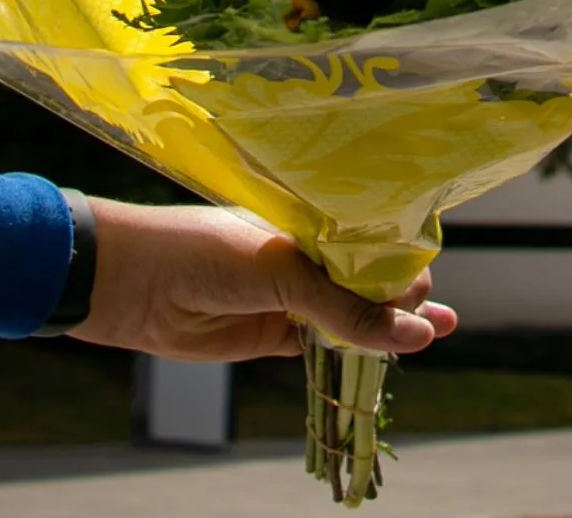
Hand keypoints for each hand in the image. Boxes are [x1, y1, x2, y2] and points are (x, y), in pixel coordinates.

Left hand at [68, 200, 458, 361]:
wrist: (130, 283)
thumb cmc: (203, 253)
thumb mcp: (282, 272)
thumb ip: (345, 307)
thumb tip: (414, 334)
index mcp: (305, 222)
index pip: (369, 238)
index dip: (399, 259)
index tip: (420, 279)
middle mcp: (303, 256)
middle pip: (368, 278)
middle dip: (403, 293)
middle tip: (427, 311)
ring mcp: (290, 297)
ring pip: (352, 313)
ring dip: (392, 323)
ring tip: (441, 328)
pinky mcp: (274, 334)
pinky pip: (327, 343)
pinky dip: (359, 349)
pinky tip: (397, 349)